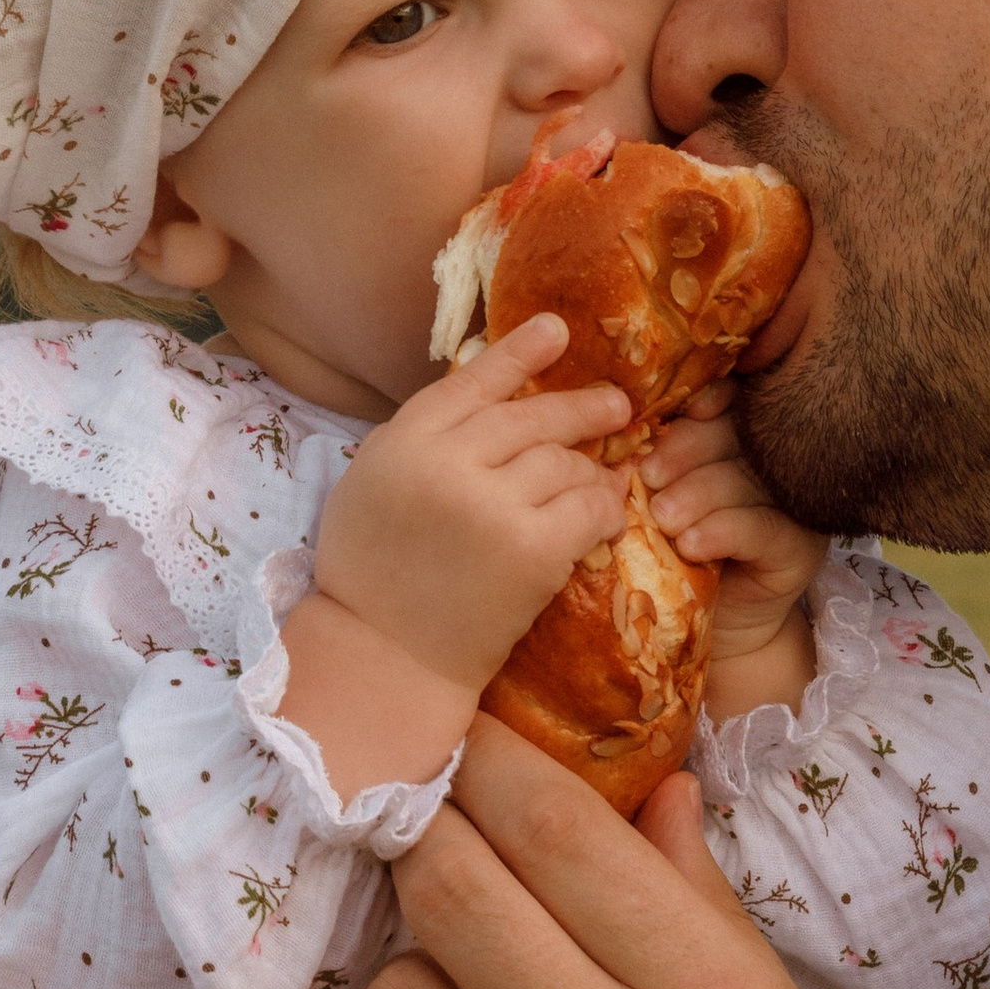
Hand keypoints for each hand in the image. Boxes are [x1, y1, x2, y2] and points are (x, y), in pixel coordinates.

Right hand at [315, 311, 631, 694]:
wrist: (384, 659)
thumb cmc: (373, 577)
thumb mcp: (373, 487)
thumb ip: (421, 441)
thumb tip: (482, 385)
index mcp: (402, 442)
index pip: (471, 381)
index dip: (518, 352)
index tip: (557, 329)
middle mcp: (446, 463)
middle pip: (529, 417)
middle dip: (579, 409)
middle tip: (616, 407)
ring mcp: (491, 505)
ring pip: (564, 462)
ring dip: (590, 469)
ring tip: (607, 476)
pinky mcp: (531, 549)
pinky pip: (588, 508)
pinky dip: (606, 506)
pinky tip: (612, 509)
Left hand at [642, 379, 825, 660]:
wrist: (710, 625)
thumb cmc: (676, 552)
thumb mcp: (662, 495)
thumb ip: (659, 458)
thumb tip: (631, 427)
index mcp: (747, 435)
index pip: (735, 400)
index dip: (710, 400)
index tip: (679, 414)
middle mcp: (781, 463)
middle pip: (740, 435)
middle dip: (687, 449)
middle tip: (647, 477)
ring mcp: (796, 505)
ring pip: (747, 481)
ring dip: (698, 495)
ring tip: (662, 518)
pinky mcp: (802, 548)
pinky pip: (762, 528)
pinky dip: (723, 531)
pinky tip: (692, 544)